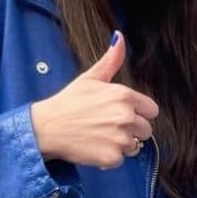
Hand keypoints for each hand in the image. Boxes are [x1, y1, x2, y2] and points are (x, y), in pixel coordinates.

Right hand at [29, 32, 158, 168]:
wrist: (45, 128)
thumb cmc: (68, 102)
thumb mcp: (91, 78)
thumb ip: (111, 60)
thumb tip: (120, 38)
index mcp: (124, 96)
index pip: (151, 110)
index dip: (138, 113)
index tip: (121, 113)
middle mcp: (125, 116)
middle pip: (146, 130)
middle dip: (131, 130)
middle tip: (107, 126)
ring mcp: (119, 138)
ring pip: (136, 146)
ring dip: (122, 144)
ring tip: (100, 136)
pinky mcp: (112, 156)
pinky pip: (121, 159)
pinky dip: (110, 157)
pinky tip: (94, 147)